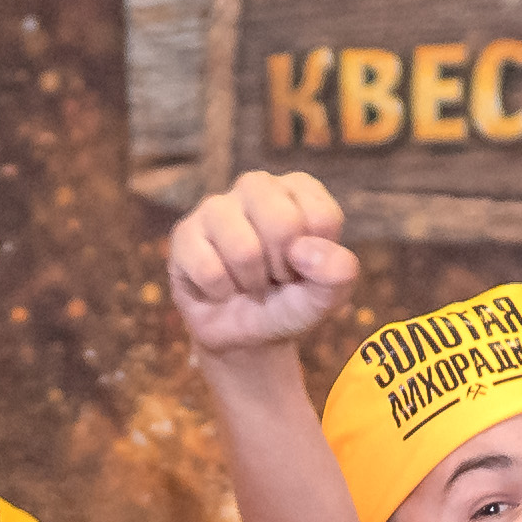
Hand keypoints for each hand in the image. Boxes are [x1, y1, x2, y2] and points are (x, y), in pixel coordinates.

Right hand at [165, 174, 357, 357]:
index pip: (321, 219)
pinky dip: (220, 294)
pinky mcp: (184, 232)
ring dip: (250, 284)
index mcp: (299, 189)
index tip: (304, 269)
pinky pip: (209, 271)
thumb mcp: (325, 297)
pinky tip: (219, 288)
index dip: (315, 260)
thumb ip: (337, 274)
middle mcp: (257, 186)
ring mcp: (217, 206)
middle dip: (282, 270)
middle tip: (274, 278)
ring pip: (244, 250)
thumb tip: (304, 251)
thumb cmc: (288, 303)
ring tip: (247, 283)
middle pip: (283, 224)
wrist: (244, 335)